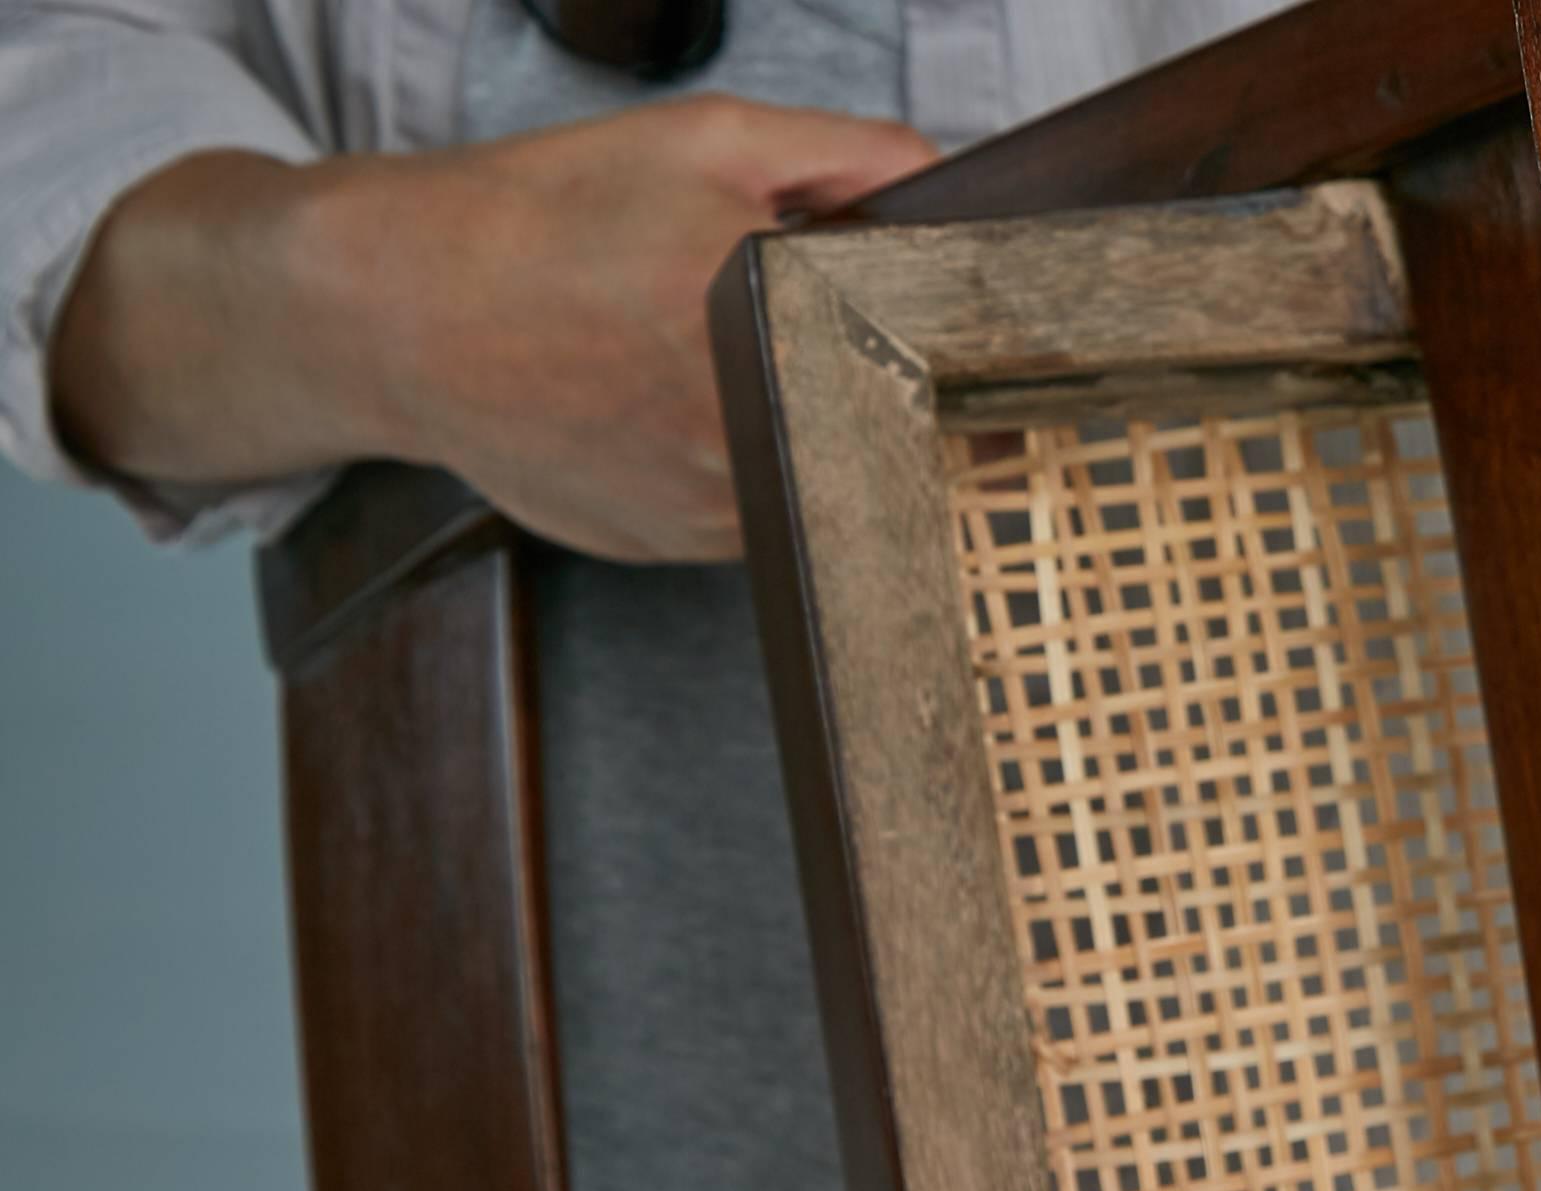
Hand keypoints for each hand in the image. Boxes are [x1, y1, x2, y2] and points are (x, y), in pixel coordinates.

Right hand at [54, 98, 934, 561]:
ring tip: (728, 372)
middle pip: (894, 439)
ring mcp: (714, 507)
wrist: (397, 308)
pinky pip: (761, 512)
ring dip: (820, 439)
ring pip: (826, 483)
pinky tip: (685, 413)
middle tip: (854, 356)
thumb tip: (953, 190)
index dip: (971, 374)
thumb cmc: (540, 215)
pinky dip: (750, 466)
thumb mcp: (705, 141)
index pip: (936, 379)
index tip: (991, 373)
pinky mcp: (677, 547)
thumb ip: (853, 158)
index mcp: (770, 328)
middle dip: (895, 399)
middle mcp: (749, 434)